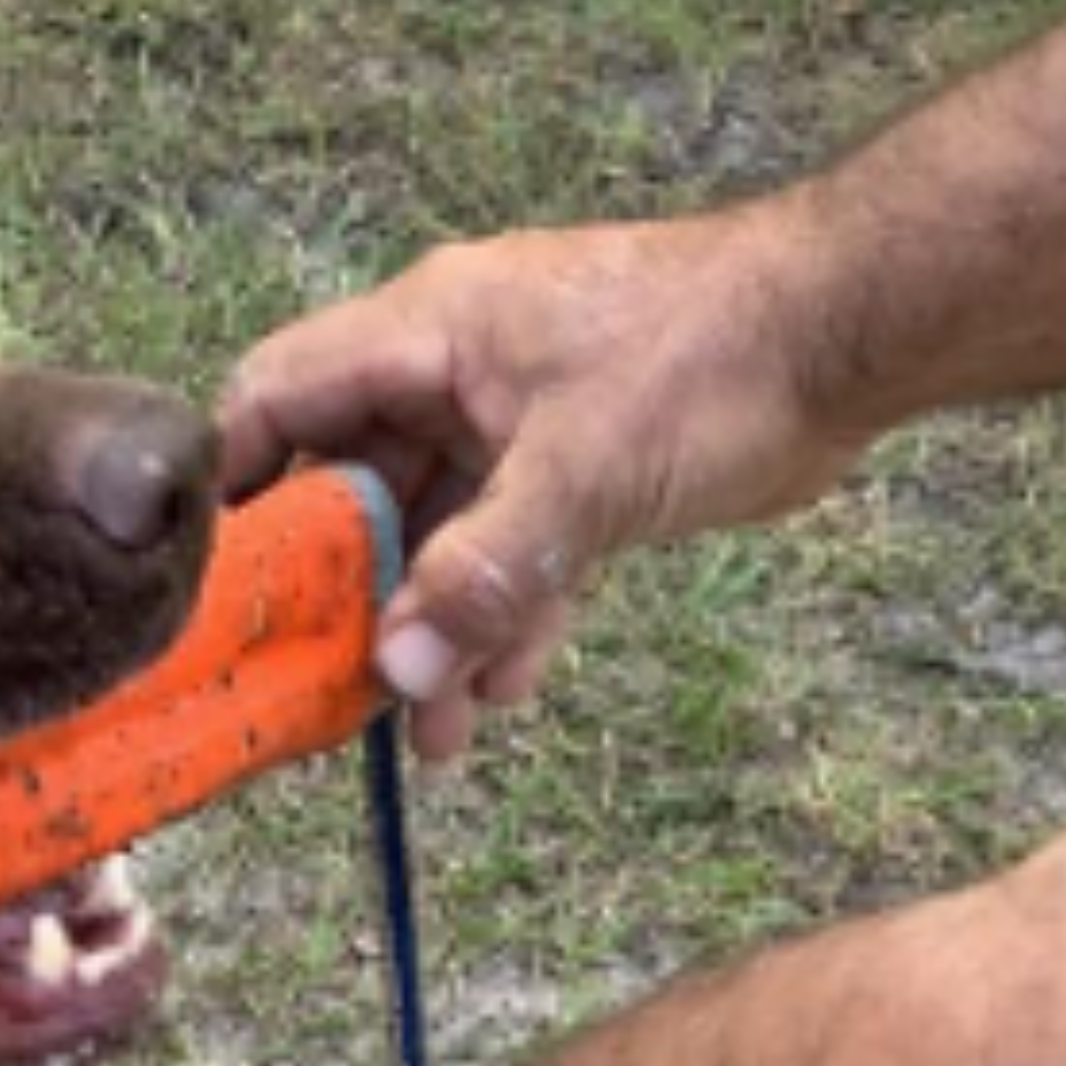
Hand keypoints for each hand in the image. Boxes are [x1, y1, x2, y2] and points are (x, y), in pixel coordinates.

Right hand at [215, 208, 865, 762]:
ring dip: (435, 626)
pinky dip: (508, 613)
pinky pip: (517, 547)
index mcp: (428, 332)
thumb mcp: (585, 474)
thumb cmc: (711, 359)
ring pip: (446, 532)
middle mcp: (458, 370)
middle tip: (328, 694)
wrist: (848, 334)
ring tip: (425, 734)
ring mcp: (521, 419)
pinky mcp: (584, 465)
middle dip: (350, 593)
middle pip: (359, 485)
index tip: (218, 587)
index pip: (281, 395)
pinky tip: (501, 693)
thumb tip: (401, 669)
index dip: (236, 485)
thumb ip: (487, 576)